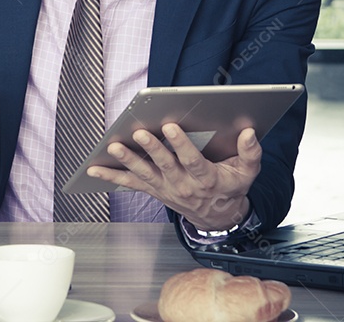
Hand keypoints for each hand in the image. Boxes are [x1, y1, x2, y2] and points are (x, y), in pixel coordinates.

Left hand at [87, 124, 260, 230]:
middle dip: (152, 149)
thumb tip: (249, 132)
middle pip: (165, 166)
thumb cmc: (230, 187)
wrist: (217, 217)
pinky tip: (93, 168)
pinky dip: (110, 176)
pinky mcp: (153, 190)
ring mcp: (166, 189)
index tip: (171, 127)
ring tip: (113, 147)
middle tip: (139, 133)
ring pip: (144, 173)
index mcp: (207, 179)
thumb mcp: (247, 172)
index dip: (181, 145)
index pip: (193, 161)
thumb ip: (250, 153)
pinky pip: (130, 183)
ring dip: (127, 160)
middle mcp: (183, 185)